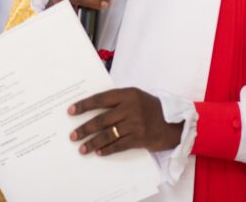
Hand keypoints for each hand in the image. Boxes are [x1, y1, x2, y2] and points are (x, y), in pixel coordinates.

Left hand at [68, 88, 183, 155]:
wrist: (174, 122)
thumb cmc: (151, 108)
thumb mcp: (136, 97)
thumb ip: (118, 100)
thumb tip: (93, 107)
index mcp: (128, 94)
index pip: (101, 99)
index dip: (84, 105)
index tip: (71, 111)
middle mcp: (131, 108)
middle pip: (102, 119)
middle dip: (85, 128)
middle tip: (73, 135)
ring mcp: (136, 124)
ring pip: (109, 134)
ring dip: (93, 142)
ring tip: (82, 148)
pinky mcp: (140, 138)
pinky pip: (119, 145)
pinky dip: (107, 149)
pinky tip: (99, 152)